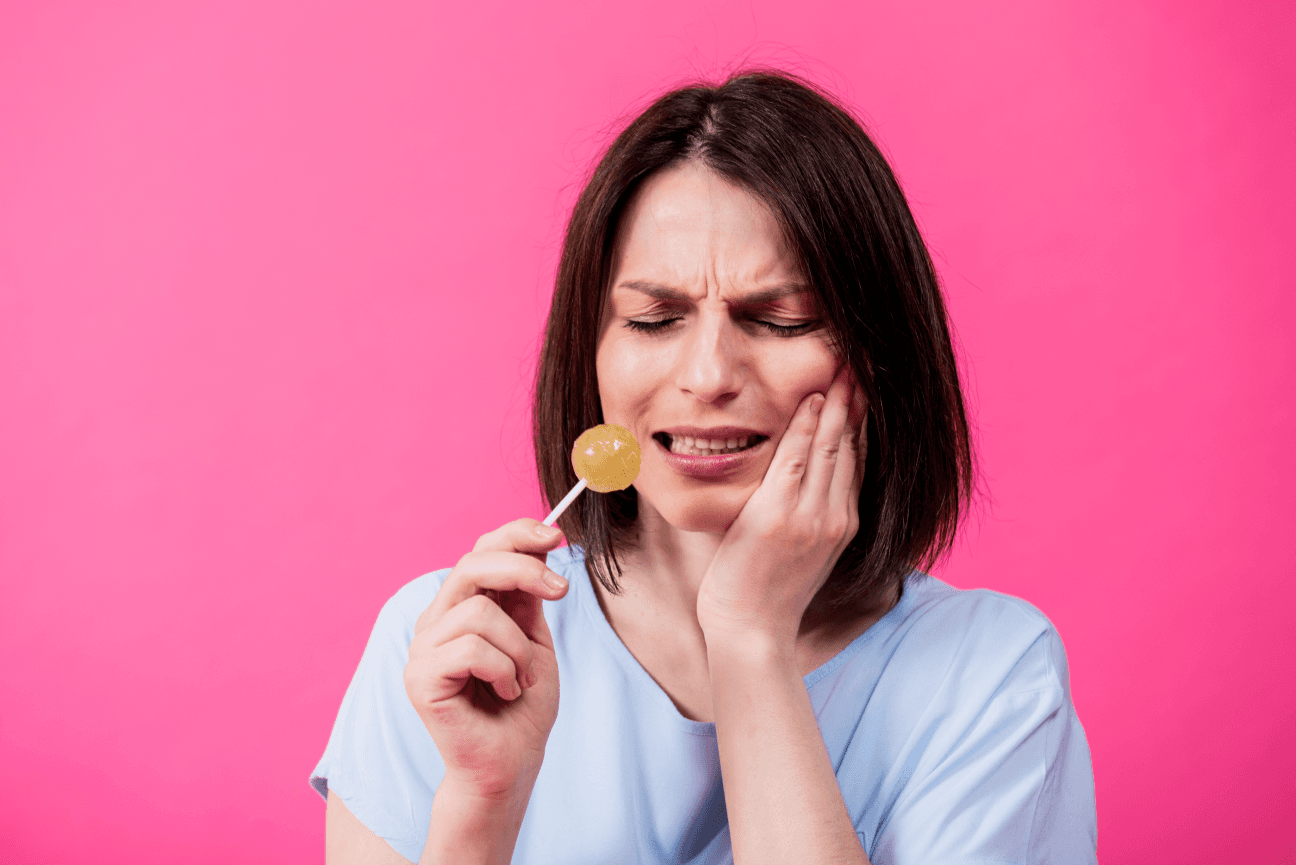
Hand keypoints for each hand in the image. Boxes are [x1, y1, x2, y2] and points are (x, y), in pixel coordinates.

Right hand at [403, 518, 568, 800]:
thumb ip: (527, 595)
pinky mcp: (420, 678)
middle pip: (472, 565)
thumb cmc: (523, 705)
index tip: (556, 537)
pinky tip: (506, 692)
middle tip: (561, 591)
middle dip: (523, 570)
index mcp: (462, 607)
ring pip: (480, 613)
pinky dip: (503, 670)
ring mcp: (423, 649)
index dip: (515, 534)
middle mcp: (436, 621)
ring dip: (518, 648)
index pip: (480, 551)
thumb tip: (538, 544)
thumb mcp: (534, 637)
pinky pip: (471, 649)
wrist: (513, 762)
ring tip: (522, 678)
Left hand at [695, 363, 867, 644]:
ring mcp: (811, 516)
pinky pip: (797, 460)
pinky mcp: (781, 516)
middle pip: (850, 447)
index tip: (860, 390)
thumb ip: (799, 516)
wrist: (751, 632)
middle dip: (855, 403)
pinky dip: (804, 427)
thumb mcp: (795, 552)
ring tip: (842, 368)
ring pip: (829, 447)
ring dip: (836, 404)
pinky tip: (810, 400)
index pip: (855, 460)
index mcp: (841, 524)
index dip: (859, 422)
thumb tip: (787, 487)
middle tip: (859, 364)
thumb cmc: (763, 595)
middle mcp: (835, 517)